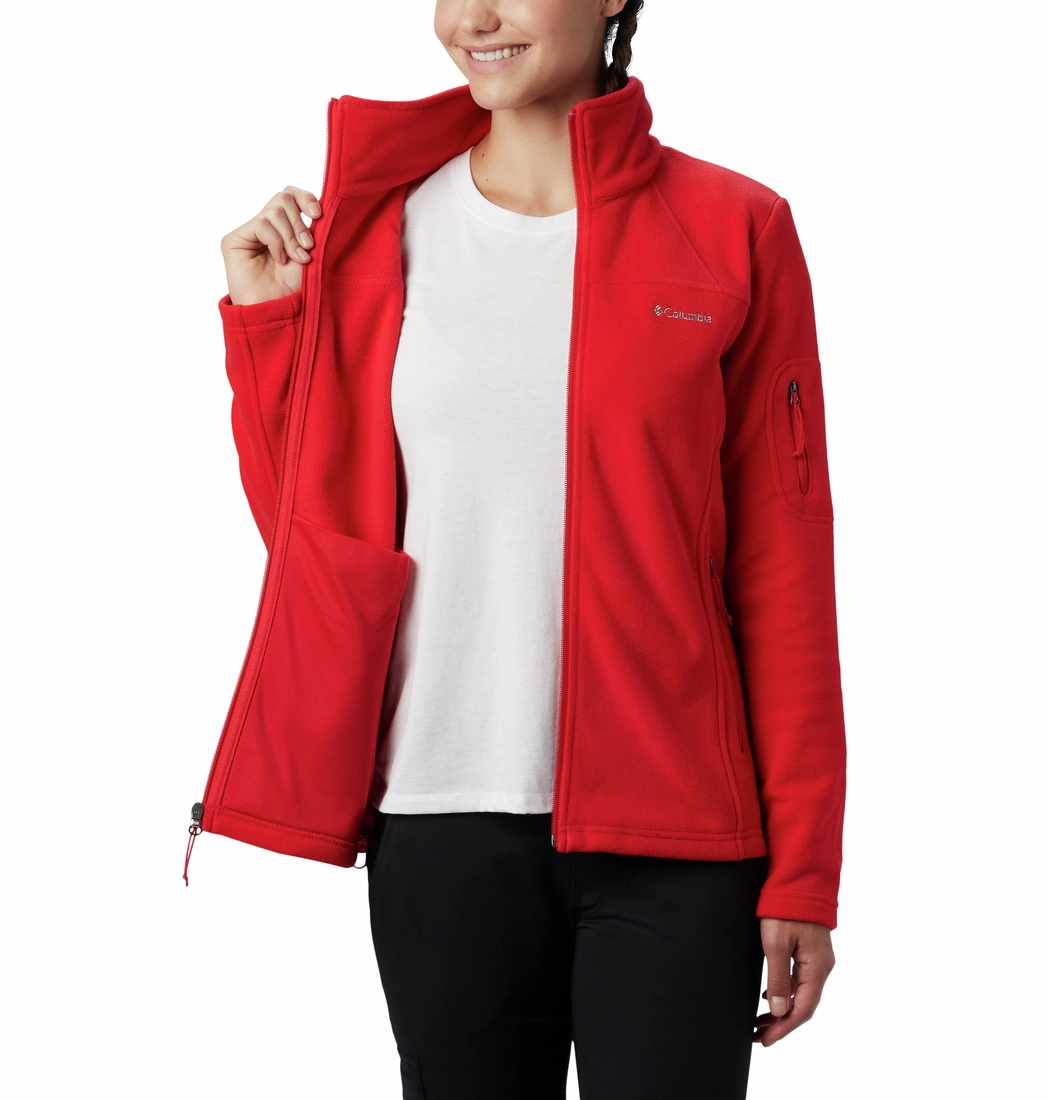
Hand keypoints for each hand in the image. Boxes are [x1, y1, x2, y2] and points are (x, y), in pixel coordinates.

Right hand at [221, 186, 321, 305]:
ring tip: (296, 258)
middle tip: (307, 248)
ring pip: (274, 210)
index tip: (318, 215)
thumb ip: (311, 228)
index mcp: (283, 227)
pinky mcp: (233, 240)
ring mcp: (248, 233)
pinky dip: (276, 242)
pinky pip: (262, 224)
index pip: (291, 195)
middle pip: (283, 197)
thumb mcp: (311, 254)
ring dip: (291, 235)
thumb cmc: (296, 289)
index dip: (305, 198)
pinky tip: (279, 260)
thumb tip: (319, 206)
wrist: (279, 312)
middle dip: (300, 222)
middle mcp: (265, 226)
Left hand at [753, 918, 834, 1045]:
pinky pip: (800, 979)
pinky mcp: (810, 950)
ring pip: (802, 994)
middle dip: (781, 1023)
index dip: (783, 1029)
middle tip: (758, 1034)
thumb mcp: (776, 943)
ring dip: (782, 1009)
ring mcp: (817, 958)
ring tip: (760, 1020)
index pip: (802, 1010)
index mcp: (817, 968)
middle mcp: (821, 966)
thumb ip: (779, 978)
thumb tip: (780, 1011)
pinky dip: (786, 992)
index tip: (765, 1040)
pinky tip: (770, 994)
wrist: (798, 878)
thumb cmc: (786, 907)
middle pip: (803, 1005)